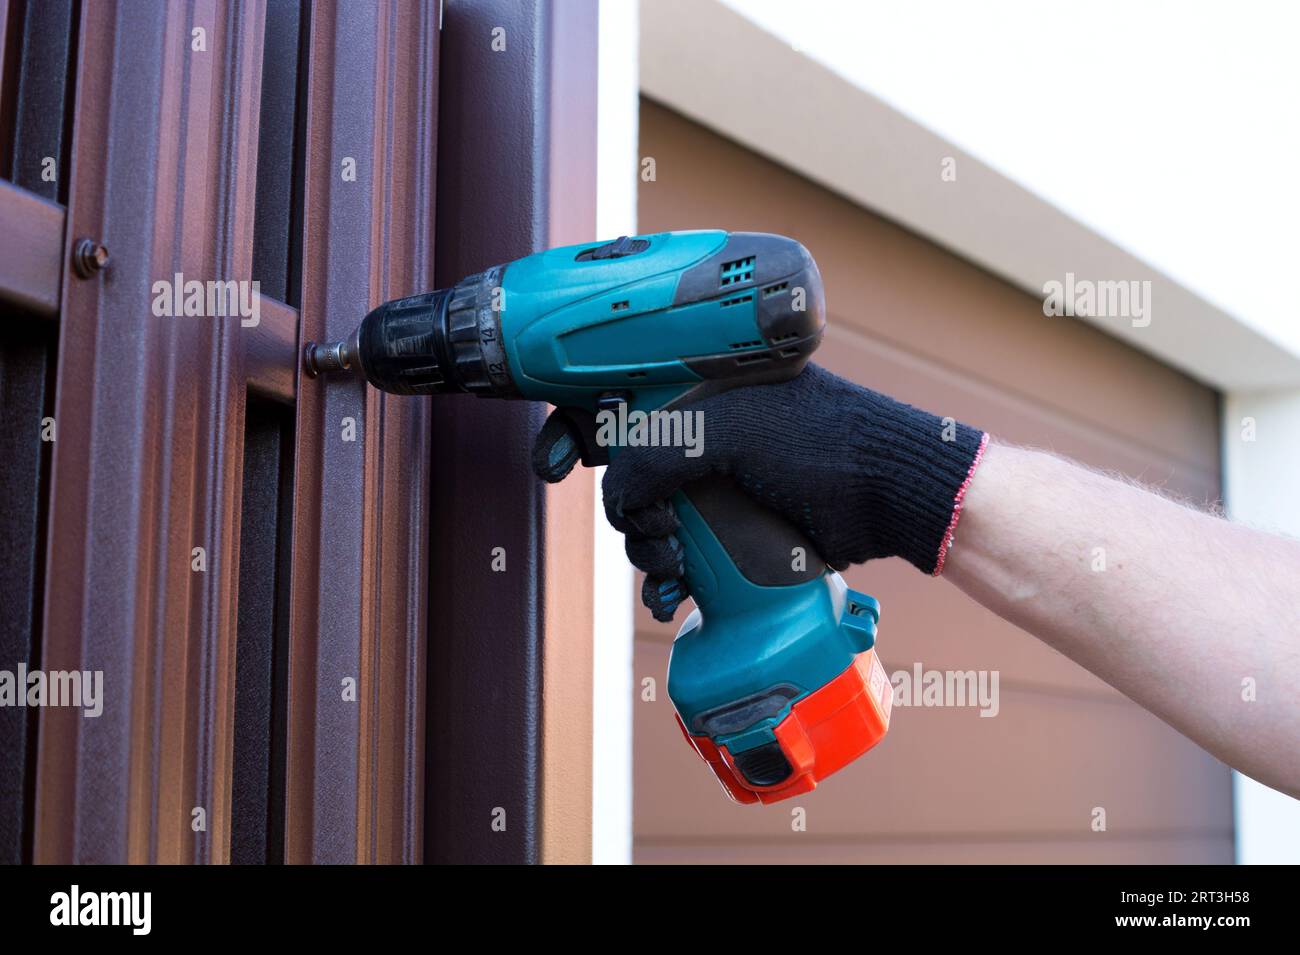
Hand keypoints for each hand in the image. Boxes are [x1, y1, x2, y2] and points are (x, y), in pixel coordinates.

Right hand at [531, 363, 985, 620]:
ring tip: (679, 565)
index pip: (609, 400)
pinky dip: (669, 584)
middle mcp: (697, 437)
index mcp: (690, 392)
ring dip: (647, 554)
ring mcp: (715, 488)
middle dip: (622, 512)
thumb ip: (655, 454)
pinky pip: (680, 563)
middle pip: (621, 477)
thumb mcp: (727, 430)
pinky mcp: (733, 534)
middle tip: (647, 527)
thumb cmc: (817, 440)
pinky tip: (678, 598)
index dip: (569, 430)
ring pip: (646, 526)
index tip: (550, 463)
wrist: (887, 495)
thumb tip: (616, 496)